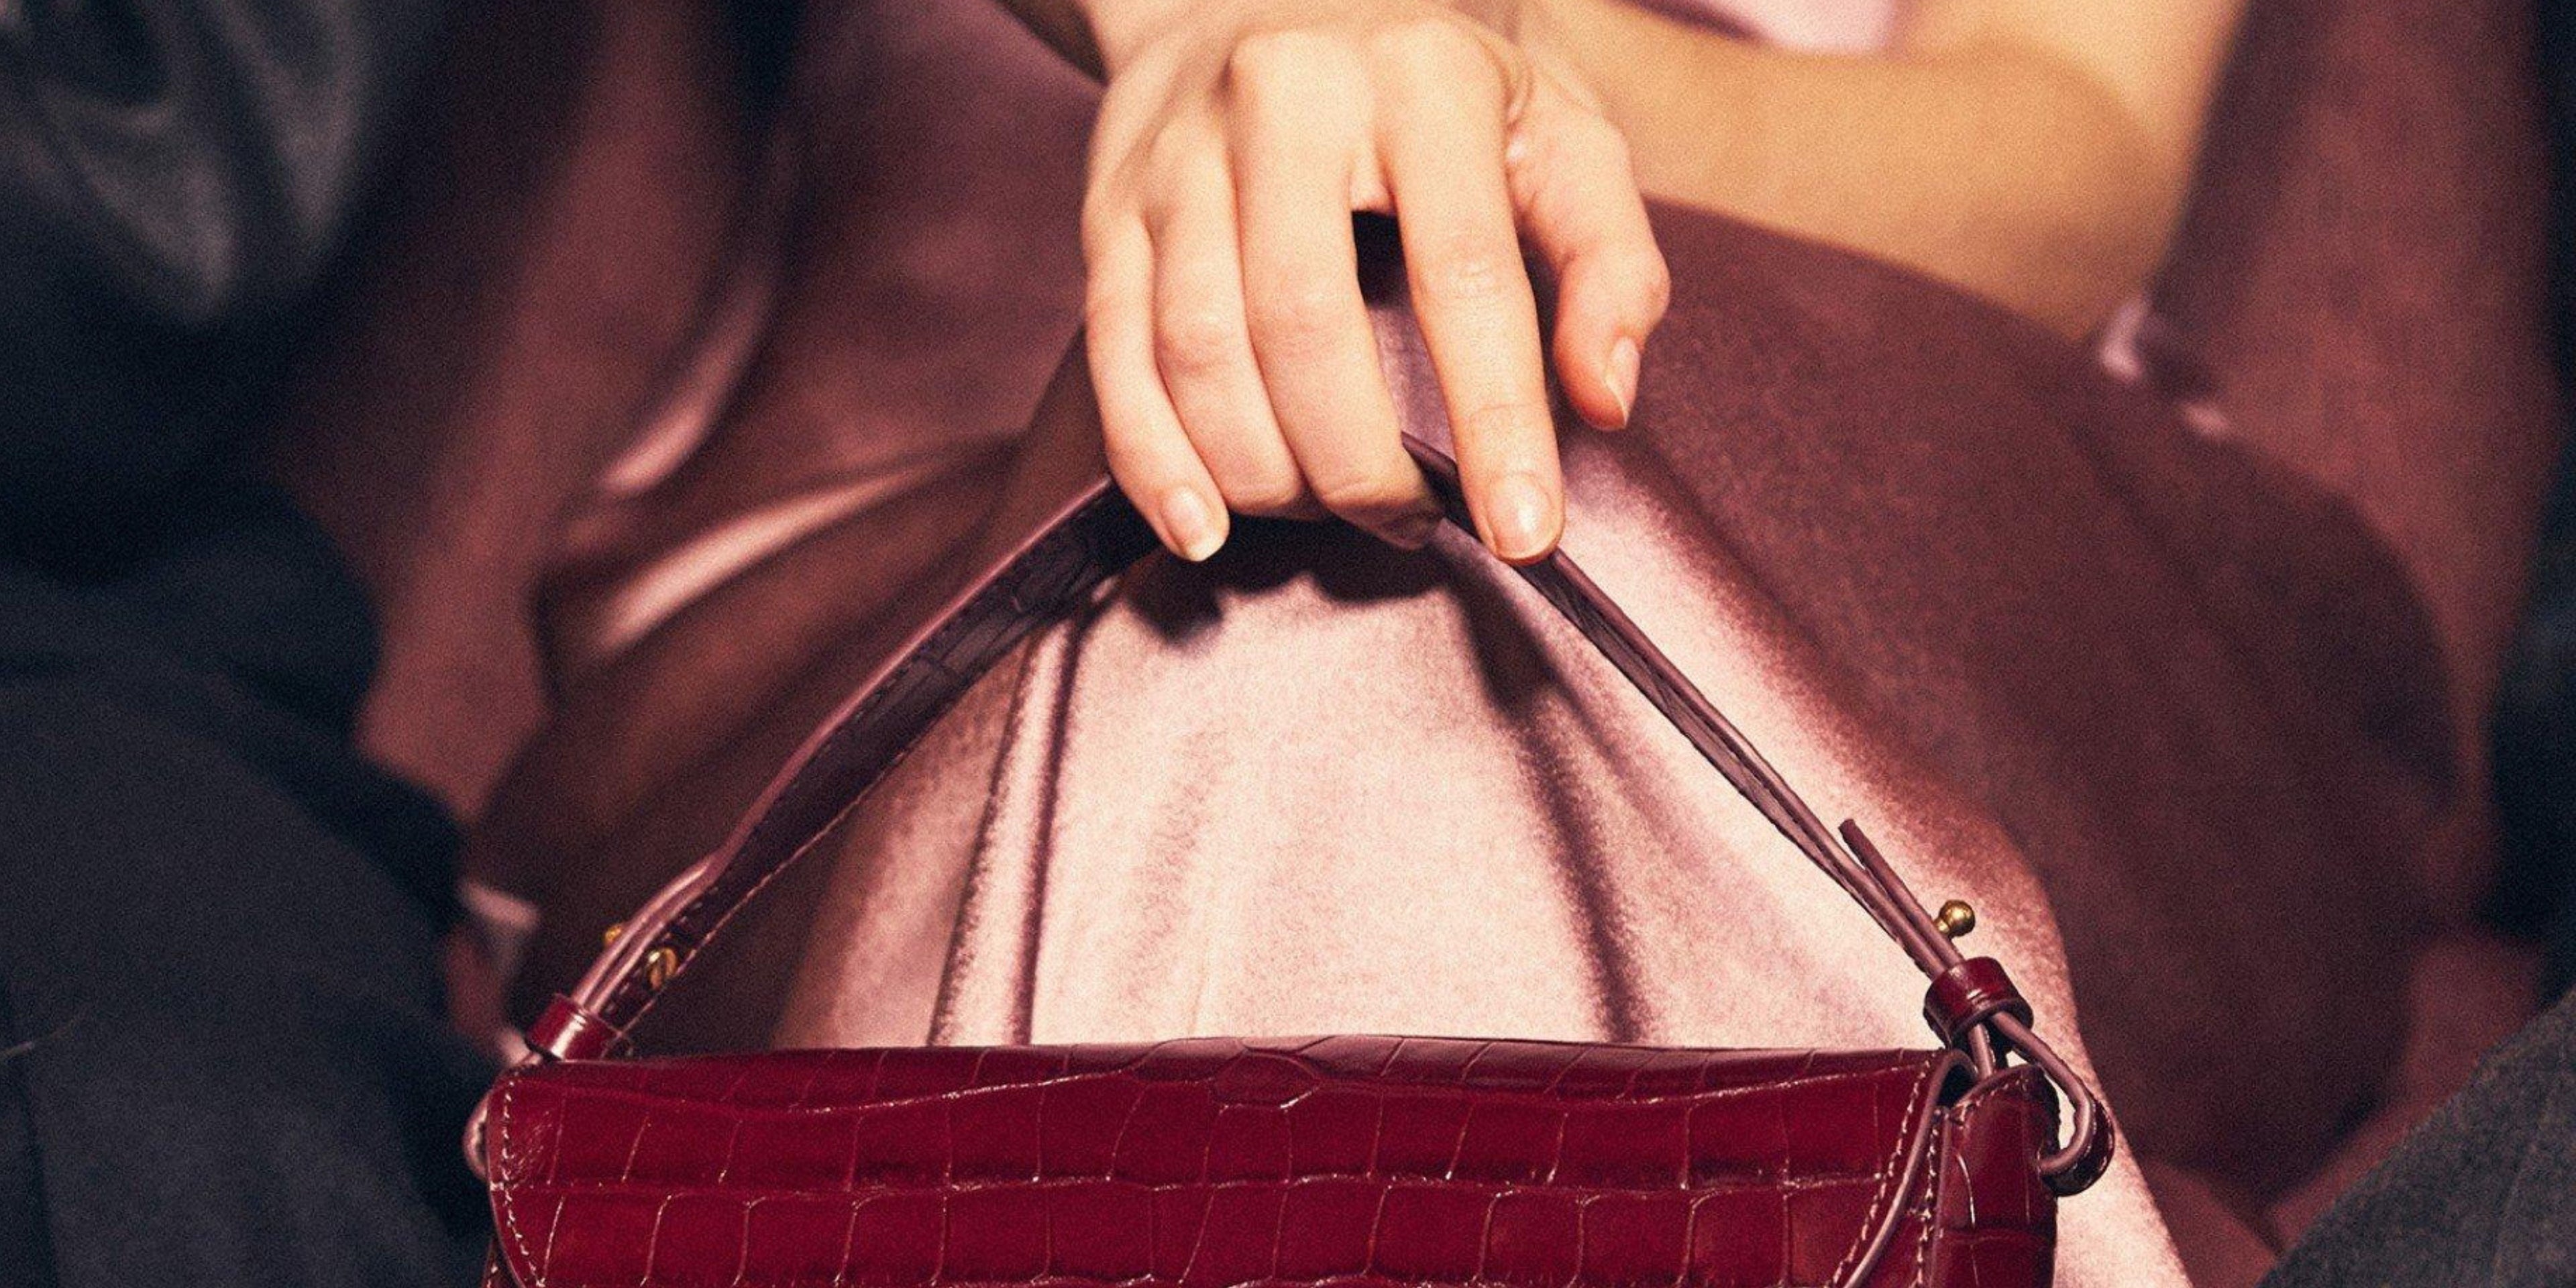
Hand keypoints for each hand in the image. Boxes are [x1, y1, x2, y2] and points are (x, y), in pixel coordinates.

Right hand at [1078, 0, 1667, 564]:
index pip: (1462, 275)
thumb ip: (1609, 260)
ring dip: (1266, 474)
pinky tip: (1203, 525)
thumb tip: (1606, 401)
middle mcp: (1282, 99)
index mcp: (1418, 79)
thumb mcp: (1558, 131)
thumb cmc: (1435, 84)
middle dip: (1362, 466)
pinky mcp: (1110, 206)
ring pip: (1199, 351)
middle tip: (1412, 523)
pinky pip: (1114, 356)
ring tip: (1328, 511)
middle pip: (1305, 327)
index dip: (1497, 421)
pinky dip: (1154, 462)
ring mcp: (1178, 153)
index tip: (1525, 532)